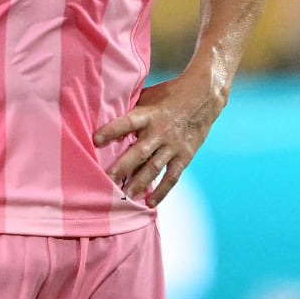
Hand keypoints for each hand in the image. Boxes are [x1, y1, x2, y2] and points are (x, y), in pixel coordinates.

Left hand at [94, 72, 225, 207]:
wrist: (204, 97)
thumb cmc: (170, 95)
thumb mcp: (149, 96)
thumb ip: (132, 108)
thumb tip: (105, 113)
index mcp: (149, 114)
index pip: (128, 122)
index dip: (112, 130)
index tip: (95, 140)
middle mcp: (161, 132)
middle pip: (139, 152)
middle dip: (121, 168)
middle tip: (105, 182)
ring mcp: (173, 146)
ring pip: (154, 168)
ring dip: (138, 184)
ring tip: (123, 198)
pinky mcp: (185, 156)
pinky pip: (172, 176)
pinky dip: (162, 191)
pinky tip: (150, 203)